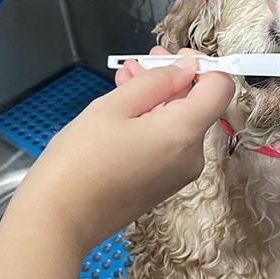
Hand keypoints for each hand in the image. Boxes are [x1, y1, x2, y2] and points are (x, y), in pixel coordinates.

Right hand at [1, 47, 234, 251]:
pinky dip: (152, 121)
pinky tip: (125, 108)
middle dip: (171, 79)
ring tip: (124, 80)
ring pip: (179, 122)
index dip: (202, 65)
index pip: (220, 88)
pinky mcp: (163, 184)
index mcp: (185, 133)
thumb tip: (185, 68)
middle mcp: (192, 155)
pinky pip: (168, 142)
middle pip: (197, 104)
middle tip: (140, 61)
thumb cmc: (80, 162)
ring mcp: (179, 173)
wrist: (58, 222)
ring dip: (157, 98)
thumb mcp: (114, 107)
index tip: (174, 56)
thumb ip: (156, 81)